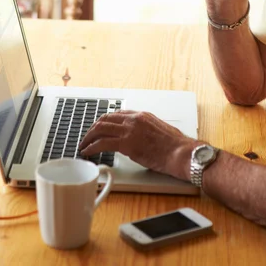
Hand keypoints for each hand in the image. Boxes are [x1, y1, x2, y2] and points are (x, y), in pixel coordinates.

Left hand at [79, 110, 197, 180]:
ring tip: (84, 145)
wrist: (181, 152)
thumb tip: (141, 138)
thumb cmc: (176, 146)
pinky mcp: (127, 144)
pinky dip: (92, 148)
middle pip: (105, 119)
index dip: (105, 122)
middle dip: (93, 128)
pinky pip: (102, 144)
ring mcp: (129, 130)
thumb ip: (146, 131)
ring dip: (89, 137)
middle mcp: (134, 119)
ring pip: (100, 129)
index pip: (117, 114)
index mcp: (142, 115)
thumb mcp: (160, 130)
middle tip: (87, 137)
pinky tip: (88, 152)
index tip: (99, 128)